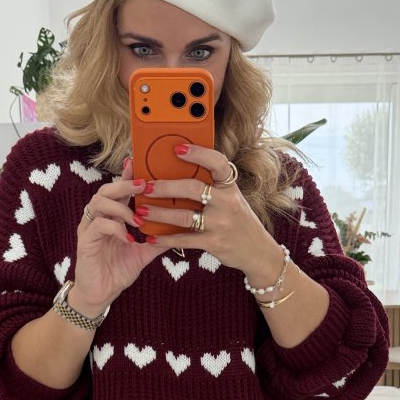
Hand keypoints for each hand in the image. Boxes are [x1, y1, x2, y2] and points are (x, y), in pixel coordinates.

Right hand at [72, 155, 166, 308]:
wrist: (100, 294)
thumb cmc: (118, 271)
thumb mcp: (143, 253)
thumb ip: (157, 240)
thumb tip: (181, 230)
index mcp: (112, 216)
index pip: (120, 190)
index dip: (128, 176)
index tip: (141, 163)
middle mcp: (99, 218)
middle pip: (107, 189)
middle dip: (126, 184)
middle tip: (144, 185)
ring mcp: (90, 228)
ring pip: (99, 203)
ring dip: (121, 207)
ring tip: (138, 218)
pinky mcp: (85, 241)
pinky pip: (98, 226)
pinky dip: (116, 229)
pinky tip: (129, 238)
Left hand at [135, 144, 279, 278]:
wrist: (257, 251)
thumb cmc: (238, 220)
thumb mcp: (232, 199)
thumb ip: (212, 187)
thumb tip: (179, 172)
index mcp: (230, 187)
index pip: (217, 163)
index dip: (198, 153)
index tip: (177, 148)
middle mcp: (227, 203)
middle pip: (192, 188)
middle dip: (165, 187)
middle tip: (146, 187)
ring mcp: (221, 224)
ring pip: (183, 216)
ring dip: (159, 214)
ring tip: (141, 212)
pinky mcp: (214, 243)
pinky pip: (184, 239)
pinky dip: (166, 238)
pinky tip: (152, 237)